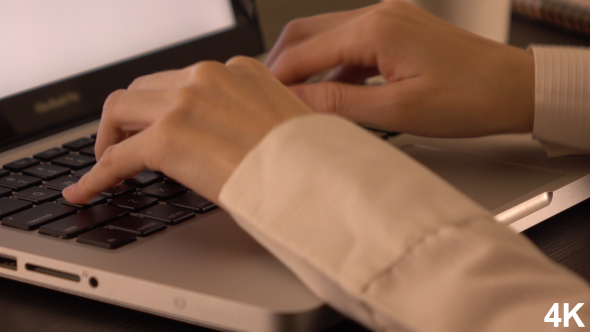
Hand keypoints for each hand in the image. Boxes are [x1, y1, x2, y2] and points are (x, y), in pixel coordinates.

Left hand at [62, 57, 312, 203]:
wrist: (316, 177)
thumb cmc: (309, 159)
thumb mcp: (282, 124)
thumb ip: (251, 119)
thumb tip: (234, 141)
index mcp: (237, 71)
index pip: (181, 81)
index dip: (161, 106)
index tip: (154, 123)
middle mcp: (207, 78)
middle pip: (144, 88)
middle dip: (130, 117)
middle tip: (125, 142)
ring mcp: (184, 103)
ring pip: (120, 109)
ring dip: (109, 137)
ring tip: (107, 163)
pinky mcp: (168, 138)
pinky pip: (116, 157)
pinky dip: (97, 176)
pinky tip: (87, 191)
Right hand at [266, 1, 534, 137]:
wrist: (515, 89)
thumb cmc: (469, 98)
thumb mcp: (397, 109)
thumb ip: (339, 104)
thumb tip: (296, 103)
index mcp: (376, 30)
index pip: (306, 51)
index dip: (277, 77)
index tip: (258, 98)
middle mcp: (379, 15)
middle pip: (308, 32)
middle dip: (282, 63)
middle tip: (267, 94)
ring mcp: (389, 20)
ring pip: (328, 36)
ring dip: (307, 65)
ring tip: (295, 99)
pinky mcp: (398, 31)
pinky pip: (351, 45)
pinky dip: (333, 67)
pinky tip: (330, 92)